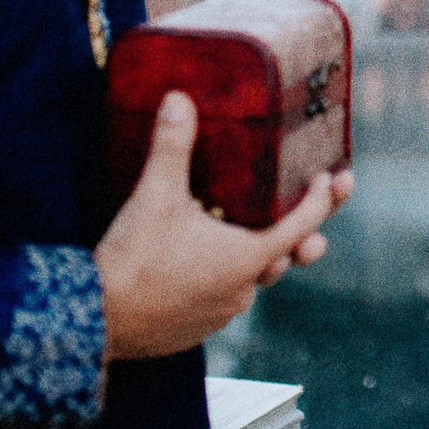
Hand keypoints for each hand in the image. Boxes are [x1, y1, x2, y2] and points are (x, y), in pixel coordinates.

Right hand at [95, 92, 353, 361]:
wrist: (95, 321)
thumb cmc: (134, 259)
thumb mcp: (156, 195)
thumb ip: (172, 146)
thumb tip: (179, 100)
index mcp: (248, 255)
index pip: (303, 223)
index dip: (322, 200)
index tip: (333, 180)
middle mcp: (244, 288)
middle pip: (286, 258)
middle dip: (304, 240)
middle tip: (317, 229)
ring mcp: (221, 312)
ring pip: (253, 282)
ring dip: (261, 262)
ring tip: (262, 245)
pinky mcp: (197, 328)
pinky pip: (224, 300)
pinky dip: (227, 282)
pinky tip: (211, 270)